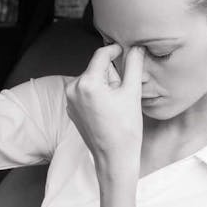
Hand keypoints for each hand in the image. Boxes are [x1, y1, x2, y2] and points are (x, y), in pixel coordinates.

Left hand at [65, 44, 144, 171]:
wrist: (114, 158)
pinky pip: (86, 93)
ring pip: (91, 80)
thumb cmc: (125, 128)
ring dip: (104, 85)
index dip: (115, 49)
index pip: (101, 55)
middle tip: (123, 93)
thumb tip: (137, 48)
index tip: (126, 50)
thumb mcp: (132, 92)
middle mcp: (73, 89)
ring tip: (115, 105)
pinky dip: (97, 95)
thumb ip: (134, 65)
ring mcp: (70, 101)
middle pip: (96, 68)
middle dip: (111, 75)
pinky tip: (107, 110)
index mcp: (87, 83)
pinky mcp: (71, 110)